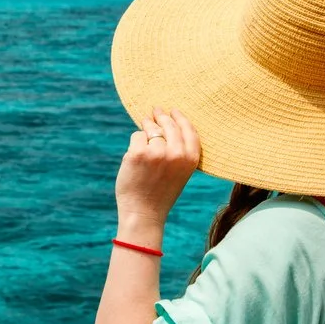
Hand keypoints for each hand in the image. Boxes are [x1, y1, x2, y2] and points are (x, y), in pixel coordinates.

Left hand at [115, 108, 199, 236]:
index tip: (174, 111)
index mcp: (190, 159)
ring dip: (146, 129)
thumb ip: (179, 151)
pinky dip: (134, 144)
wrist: (143, 212)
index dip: (180, 118)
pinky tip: (135, 156)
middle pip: (168, 124)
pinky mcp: (138, 153)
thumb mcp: (180, 172)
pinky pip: (136, 136)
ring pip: (150, 129)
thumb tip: (166, 123)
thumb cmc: (160, 193)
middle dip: (161, 116)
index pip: (188, 129)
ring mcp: (156, 152)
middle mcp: (176, 153)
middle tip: (155, 110)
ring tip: (144, 133)